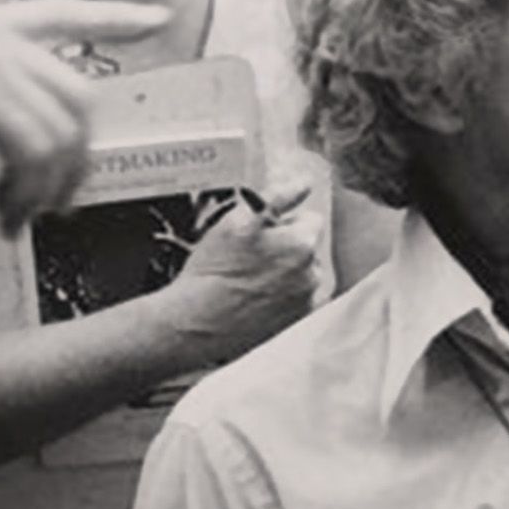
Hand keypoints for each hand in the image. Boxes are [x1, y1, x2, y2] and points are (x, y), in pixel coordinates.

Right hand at [0, 0, 169, 229]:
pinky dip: (27, 193)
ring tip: (14, 216)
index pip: (56, 12)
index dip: (111, 16)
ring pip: (62, 128)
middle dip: (78, 159)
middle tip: (51, 206)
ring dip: (48, 187)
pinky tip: (0, 214)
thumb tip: (27, 130)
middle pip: (77, 93)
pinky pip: (35, 148)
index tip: (156, 20)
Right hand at [156, 183, 326, 368]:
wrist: (195, 322)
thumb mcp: (238, 220)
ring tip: (249, 280)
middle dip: (286, 247)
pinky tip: (254, 299)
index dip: (282, 222)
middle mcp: (312, 276)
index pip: (309, 220)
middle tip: (249, 256)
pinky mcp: (293, 325)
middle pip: (307, 249)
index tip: (259, 233)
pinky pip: (294, 301)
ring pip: (301, 275)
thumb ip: (277, 197)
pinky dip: (281, 298)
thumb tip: (304, 182)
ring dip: (285, 273)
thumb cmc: (213, 270)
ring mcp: (304, 303)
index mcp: (303, 245)